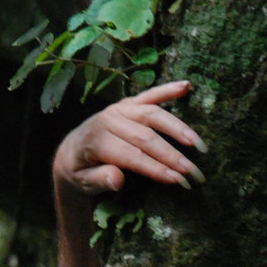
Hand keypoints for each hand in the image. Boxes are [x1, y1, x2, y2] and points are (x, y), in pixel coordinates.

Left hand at [54, 80, 206, 194]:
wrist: (70, 150)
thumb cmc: (80, 170)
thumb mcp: (82, 181)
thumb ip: (98, 180)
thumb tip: (117, 179)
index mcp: (96, 141)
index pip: (131, 155)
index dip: (154, 168)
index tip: (176, 179)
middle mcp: (108, 120)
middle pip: (145, 137)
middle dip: (171, 154)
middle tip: (193, 170)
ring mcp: (119, 109)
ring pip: (152, 114)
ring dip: (177, 128)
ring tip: (197, 143)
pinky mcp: (127, 103)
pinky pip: (149, 95)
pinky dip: (167, 89)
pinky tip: (187, 86)